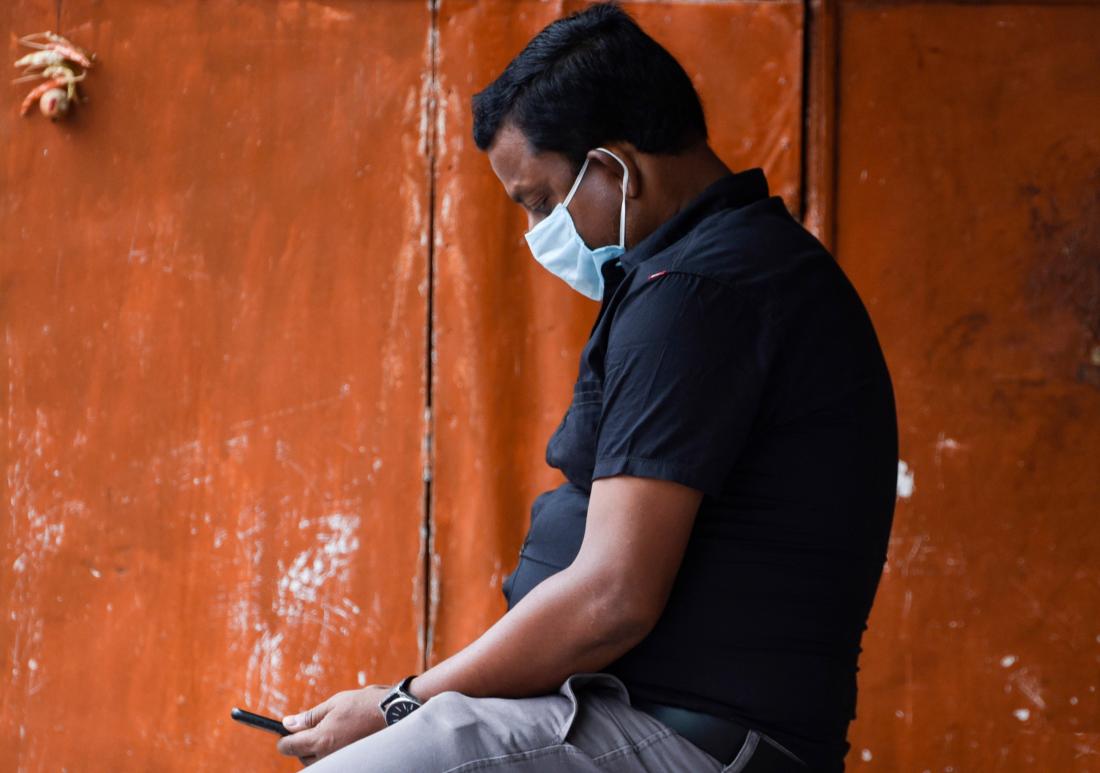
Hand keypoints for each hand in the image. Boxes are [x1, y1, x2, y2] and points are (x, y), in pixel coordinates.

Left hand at [276, 684, 390, 765]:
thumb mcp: (334, 704)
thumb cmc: (364, 705)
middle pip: (302, 757)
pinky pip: (333, 760)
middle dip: (301, 744)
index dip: (283, 740)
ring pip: (318, 761)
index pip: (289, 747)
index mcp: (321, 739)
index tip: (284, 734)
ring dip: (316, 749)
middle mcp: (329, 754)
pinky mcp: (351, 761)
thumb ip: (309, 716)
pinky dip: (330, 751)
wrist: (393, 713)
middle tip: (312, 728)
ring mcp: (341, 760)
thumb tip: (288, 723)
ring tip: (329, 731)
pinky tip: (340, 737)